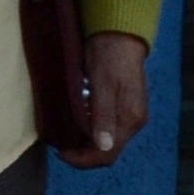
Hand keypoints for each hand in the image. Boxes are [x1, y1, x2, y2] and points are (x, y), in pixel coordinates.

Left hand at [58, 32, 148, 170]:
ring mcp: (130, 115)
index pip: (108, 154)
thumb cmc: (109, 57)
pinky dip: (92, 132)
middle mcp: (134, 122)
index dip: (83, 159)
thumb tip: (103, 146)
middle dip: (84, 153)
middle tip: (60, 145)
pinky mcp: (124, 108)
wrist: (119, 35)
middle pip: (108, 151)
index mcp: (130, 120)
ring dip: (87, 144)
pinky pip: (108, 129)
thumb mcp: (102, 84)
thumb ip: (103, 115)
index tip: (61, 152)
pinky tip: (77, 125)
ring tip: (65, 136)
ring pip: (108, 142)